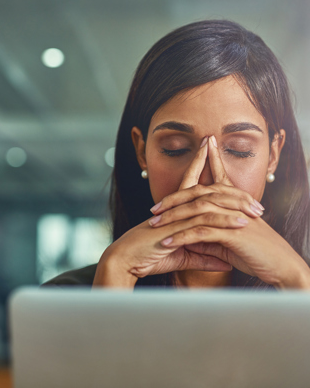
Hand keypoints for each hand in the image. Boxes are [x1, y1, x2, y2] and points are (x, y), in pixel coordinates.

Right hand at [93, 137, 242, 287]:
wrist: (125, 261)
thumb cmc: (148, 256)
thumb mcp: (181, 256)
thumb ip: (204, 257)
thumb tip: (225, 260)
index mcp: (175, 210)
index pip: (190, 182)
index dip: (200, 164)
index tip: (209, 148)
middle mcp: (175, 209)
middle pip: (204, 188)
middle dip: (222, 179)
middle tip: (242, 179)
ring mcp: (175, 217)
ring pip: (207, 204)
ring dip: (233, 204)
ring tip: (255, 207)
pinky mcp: (174, 229)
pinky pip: (203, 224)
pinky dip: (223, 223)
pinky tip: (241, 224)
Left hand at [149, 135, 309, 288]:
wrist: (283, 267)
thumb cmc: (258, 255)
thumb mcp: (229, 243)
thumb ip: (209, 237)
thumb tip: (189, 238)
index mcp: (234, 202)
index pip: (212, 182)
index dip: (199, 170)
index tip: (178, 172)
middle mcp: (233, 204)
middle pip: (197, 193)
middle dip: (173, 199)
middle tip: (154, 208)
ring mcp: (233, 216)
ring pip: (196, 210)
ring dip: (172, 217)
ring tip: (154, 225)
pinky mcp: (232, 232)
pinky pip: (201, 232)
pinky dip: (182, 236)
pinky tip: (168, 242)